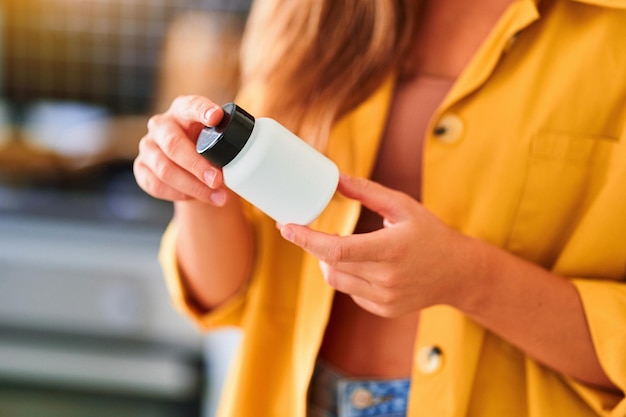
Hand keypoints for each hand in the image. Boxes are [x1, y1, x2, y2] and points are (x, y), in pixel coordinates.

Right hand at [133, 96, 228, 205]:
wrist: (190, 164)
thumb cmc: (209, 146)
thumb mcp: (220, 137)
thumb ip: (231, 137)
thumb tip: (253, 151)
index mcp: (183, 110)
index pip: (191, 105)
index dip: (203, 111)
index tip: (217, 117)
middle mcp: (161, 125)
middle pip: (174, 145)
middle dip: (197, 166)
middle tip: (218, 180)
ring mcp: (147, 146)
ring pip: (164, 169)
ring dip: (193, 187)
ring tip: (217, 197)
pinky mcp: (141, 167)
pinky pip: (155, 185)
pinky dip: (177, 194)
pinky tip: (195, 197)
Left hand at [279, 174, 473, 317]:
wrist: (458, 272)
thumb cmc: (430, 234)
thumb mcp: (403, 206)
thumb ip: (368, 192)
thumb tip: (336, 178)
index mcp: (391, 249)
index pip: (336, 249)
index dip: (306, 239)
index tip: (285, 226)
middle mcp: (386, 278)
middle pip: (330, 265)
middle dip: (313, 246)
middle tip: (307, 230)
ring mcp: (384, 298)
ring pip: (336, 280)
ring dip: (329, 261)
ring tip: (341, 246)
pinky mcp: (383, 309)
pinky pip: (350, 291)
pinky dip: (347, 275)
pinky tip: (363, 264)